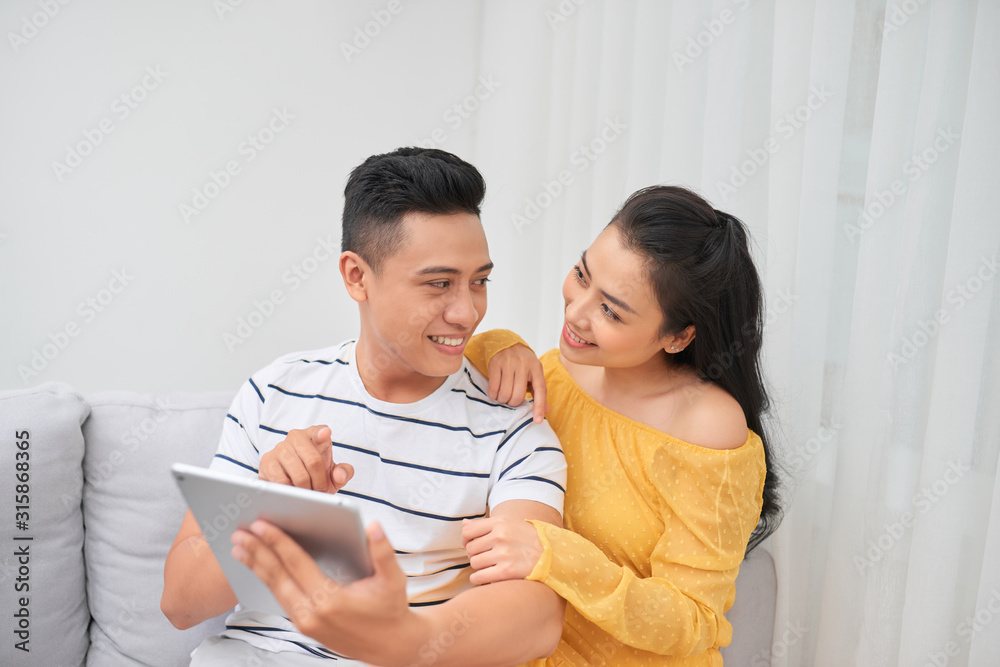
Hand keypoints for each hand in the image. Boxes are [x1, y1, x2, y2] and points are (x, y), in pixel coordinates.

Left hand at [231, 520, 425, 664]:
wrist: (390, 645)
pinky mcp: (304, 626)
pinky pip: (280, 598)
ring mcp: (305, 623)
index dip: (277, 542)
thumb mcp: (393, 579)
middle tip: (240, 532)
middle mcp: (312, 614)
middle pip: (278, 577)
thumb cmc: (391, 610)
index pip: (297, 564)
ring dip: (257, 566)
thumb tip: (373, 526)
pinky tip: (259, 567)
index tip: (261, 524)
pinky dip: (267, 580)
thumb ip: (382, 551)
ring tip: (240, 548)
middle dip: (257, 552)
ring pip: (274, 589)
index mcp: (330, 600)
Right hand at [258, 425, 353, 492]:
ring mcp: (280, 448)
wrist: (290, 481)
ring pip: (298, 474)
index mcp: (313, 435)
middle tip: (321, 493)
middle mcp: (296, 437)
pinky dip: (291, 492)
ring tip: (309, 496)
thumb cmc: (314, 474)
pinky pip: (281, 481)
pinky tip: (294, 495)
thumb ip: (343, 473)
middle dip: (320, 482)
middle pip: (313, 461)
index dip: (322, 433)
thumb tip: (340, 475)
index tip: (326, 434)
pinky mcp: (267, 462)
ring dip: (306, 490)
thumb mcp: (331, 473)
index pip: (318, 432)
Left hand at [462, 515, 543, 584]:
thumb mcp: (509, 524)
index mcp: (500, 522)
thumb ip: (485, 524)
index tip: (471, 545)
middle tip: (486, 556)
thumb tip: (464, 524)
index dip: (465, 540)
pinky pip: (479, 577)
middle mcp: (500, 536)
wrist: (552, 555)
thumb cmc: (527, 539)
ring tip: (490, 566)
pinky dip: (479, 579)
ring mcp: (503, 554)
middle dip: (475, 554)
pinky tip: (486, 576)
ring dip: (479, 567)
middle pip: (470, 549)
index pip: (468, 531)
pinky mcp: (506, 571)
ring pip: (474, 563)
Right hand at [487, 344, 549, 423]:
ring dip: (503, 400)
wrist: (507, 343)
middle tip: (511, 400)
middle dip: (513, 403)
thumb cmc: (523, 364)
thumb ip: (539, 392)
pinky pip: (493, 388)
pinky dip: (493, 395)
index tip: (537, 420)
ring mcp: (509, 363)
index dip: (539, 407)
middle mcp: (524, 365)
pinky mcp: (495, 363)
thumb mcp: (534, 374)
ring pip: (504, 393)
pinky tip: (496, 392)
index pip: (540, 390)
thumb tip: (546, 411)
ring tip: (503, 396)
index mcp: (537, 368)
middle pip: (518, 395)